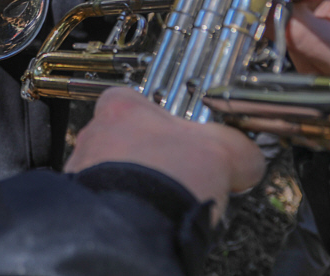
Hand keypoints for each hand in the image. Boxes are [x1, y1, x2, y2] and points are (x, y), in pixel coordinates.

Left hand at [65, 87, 264, 222]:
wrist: (133, 228)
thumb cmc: (165, 181)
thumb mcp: (223, 152)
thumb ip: (238, 147)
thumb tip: (248, 158)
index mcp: (123, 107)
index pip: (141, 100)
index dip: (168, 121)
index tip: (187, 136)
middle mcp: (95, 134)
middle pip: (128, 138)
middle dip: (154, 157)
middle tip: (180, 176)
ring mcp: (83, 170)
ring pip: (114, 171)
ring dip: (138, 184)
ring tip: (167, 202)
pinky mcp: (81, 204)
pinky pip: (105, 200)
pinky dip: (126, 208)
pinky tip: (150, 218)